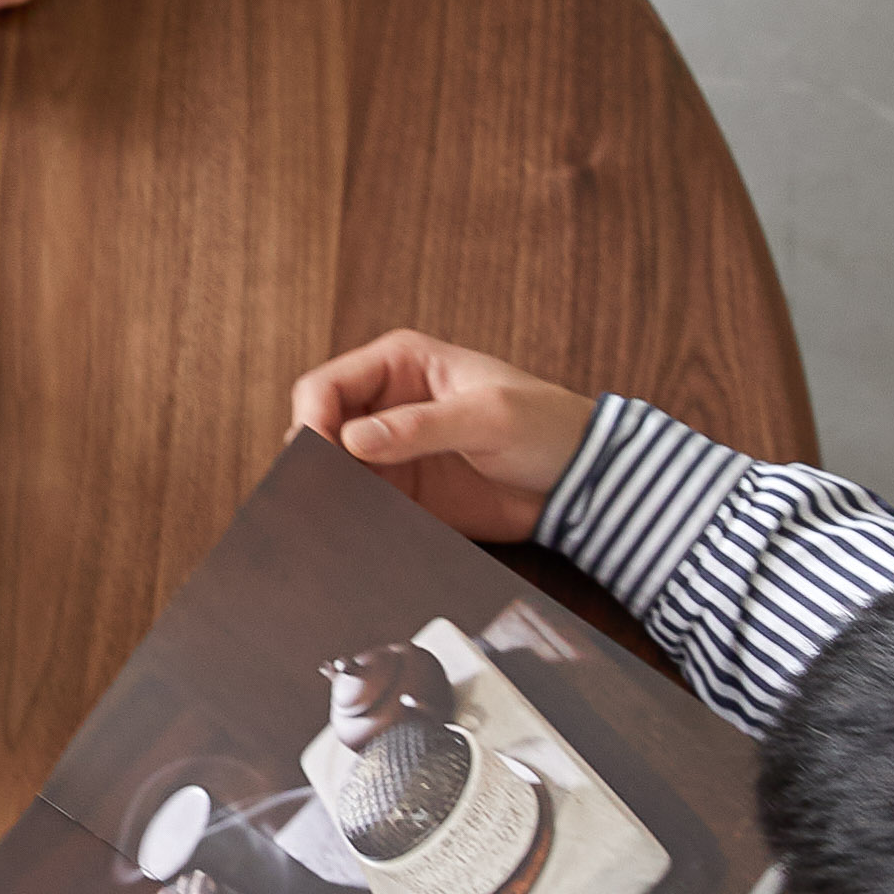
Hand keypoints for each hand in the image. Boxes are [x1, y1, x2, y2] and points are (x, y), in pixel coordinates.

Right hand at [289, 326, 592, 543]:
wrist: (580, 482)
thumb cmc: (547, 427)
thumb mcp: (490, 417)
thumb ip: (422, 426)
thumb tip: (353, 440)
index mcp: (401, 364)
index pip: (326, 386)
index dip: (312, 421)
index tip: (320, 459)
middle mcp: (386, 403)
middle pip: (319, 426)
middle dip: (312, 458)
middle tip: (320, 492)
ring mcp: (391, 450)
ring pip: (331, 469)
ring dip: (328, 490)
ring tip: (334, 515)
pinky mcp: (402, 492)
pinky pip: (359, 503)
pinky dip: (350, 516)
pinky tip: (355, 529)